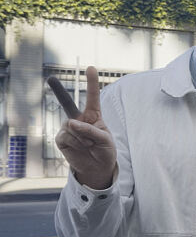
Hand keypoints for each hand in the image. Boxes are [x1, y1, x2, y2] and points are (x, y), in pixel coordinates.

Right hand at [53, 66, 116, 189]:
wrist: (97, 168)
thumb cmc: (105, 151)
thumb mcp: (105, 139)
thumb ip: (90, 129)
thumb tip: (70, 123)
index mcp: (93, 116)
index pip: (93, 98)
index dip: (92, 83)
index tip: (91, 68)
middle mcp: (79, 120)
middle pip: (67, 103)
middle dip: (58, 91)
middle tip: (49, 78)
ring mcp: (68, 129)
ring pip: (72, 126)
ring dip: (84, 137)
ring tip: (89, 145)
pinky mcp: (62, 138)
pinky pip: (67, 136)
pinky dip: (77, 142)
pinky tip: (81, 147)